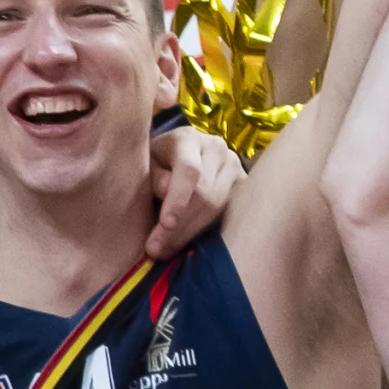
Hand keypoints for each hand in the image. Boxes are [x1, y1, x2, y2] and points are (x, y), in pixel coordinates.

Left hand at [145, 126, 244, 256]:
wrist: (174, 154)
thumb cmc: (153, 163)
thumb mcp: (145, 166)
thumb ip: (154, 179)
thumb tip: (168, 198)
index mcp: (187, 138)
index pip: (189, 170)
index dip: (178, 199)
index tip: (165, 224)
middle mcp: (216, 147)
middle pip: (205, 194)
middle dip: (180, 226)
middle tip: (157, 250)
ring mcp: (234, 164)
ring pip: (218, 206)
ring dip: (192, 232)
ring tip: (167, 250)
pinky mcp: (244, 182)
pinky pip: (229, 212)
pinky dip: (208, 228)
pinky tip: (188, 240)